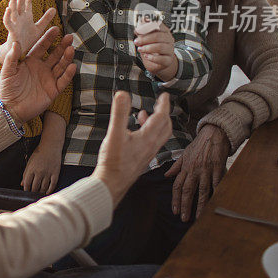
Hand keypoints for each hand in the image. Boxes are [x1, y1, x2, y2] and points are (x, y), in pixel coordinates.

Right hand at [0, 0, 56, 62]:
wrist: (18, 51)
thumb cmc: (26, 38)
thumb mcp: (39, 28)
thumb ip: (45, 19)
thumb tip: (53, 9)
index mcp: (26, 15)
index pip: (27, 2)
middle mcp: (19, 17)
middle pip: (19, 3)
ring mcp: (15, 23)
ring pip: (12, 10)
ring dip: (13, 1)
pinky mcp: (11, 31)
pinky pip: (7, 22)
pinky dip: (7, 15)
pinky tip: (7, 9)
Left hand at [0, 28, 75, 124]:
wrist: (11, 109)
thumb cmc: (7, 89)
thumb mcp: (7, 72)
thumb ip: (12, 58)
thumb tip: (16, 42)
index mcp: (31, 61)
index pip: (41, 47)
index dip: (48, 38)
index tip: (55, 28)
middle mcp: (41, 68)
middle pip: (54, 54)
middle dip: (62, 45)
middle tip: (69, 37)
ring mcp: (48, 79)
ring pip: (60, 66)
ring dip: (66, 57)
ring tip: (71, 48)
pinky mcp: (53, 90)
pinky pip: (63, 81)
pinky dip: (68, 74)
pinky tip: (72, 66)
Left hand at [22, 141, 61, 193]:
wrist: (51, 146)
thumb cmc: (39, 153)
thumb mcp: (30, 162)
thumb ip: (26, 173)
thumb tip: (22, 184)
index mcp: (31, 169)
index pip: (27, 183)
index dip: (26, 189)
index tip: (26, 191)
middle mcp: (39, 172)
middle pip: (35, 187)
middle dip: (33, 191)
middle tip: (33, 193)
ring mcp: (48, 173)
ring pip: (43, 187)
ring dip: (41, 192)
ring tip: (39, 193)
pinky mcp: (55, 173)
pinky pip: (52, 185)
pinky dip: (49, 190)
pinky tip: (47, 192)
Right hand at [93, 92, 172, 206]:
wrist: (112, 183)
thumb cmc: (113, 161)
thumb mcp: (114, 134)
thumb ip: (119, 113)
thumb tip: (122, 94)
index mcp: (148, 138)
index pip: (161, 117)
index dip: (163, 104)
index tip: (164, 95)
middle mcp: (151, 146)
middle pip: (165, 127)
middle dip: (163, 113)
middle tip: (158, 104)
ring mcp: (148, 153)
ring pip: (159, 135)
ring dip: (156, 123)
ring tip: (143, 115)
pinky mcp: (142, 159)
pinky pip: (152, 142)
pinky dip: (149, 132)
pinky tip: (135, 133)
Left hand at [134, 22, 177, 81]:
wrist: (158, 61)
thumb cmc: (152, 47)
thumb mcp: (147, 37)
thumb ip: (143, 30)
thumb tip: (139, 23)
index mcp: (164, 31)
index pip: (158, 25)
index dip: (147, 27)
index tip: (137, 30)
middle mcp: (169, 39)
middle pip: (158, 36)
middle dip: (145, 39)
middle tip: (136, 41)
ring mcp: (170, 50)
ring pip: (160, 47)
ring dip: (147, 48)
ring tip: (140, 49)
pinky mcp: (168, 60)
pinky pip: (161, 58)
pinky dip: (152, 57)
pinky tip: (146, 56)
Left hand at [165, 125, 229, 221]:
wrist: (213, 134)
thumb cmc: (199, 145)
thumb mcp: (185, 154)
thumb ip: (176, 166)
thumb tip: (166, 175)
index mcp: (185, 167)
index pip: (177, 185)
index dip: (175, 199)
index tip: (175, 211)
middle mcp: (194, 169)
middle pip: (188, 190)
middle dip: (185, 205)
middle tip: (183, 218)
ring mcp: (206, 169)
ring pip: (202, 190)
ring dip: (200, 204)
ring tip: (198, 216)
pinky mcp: (218, 168)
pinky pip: (216, 183)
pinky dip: (216, 193)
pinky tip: (215, 203)